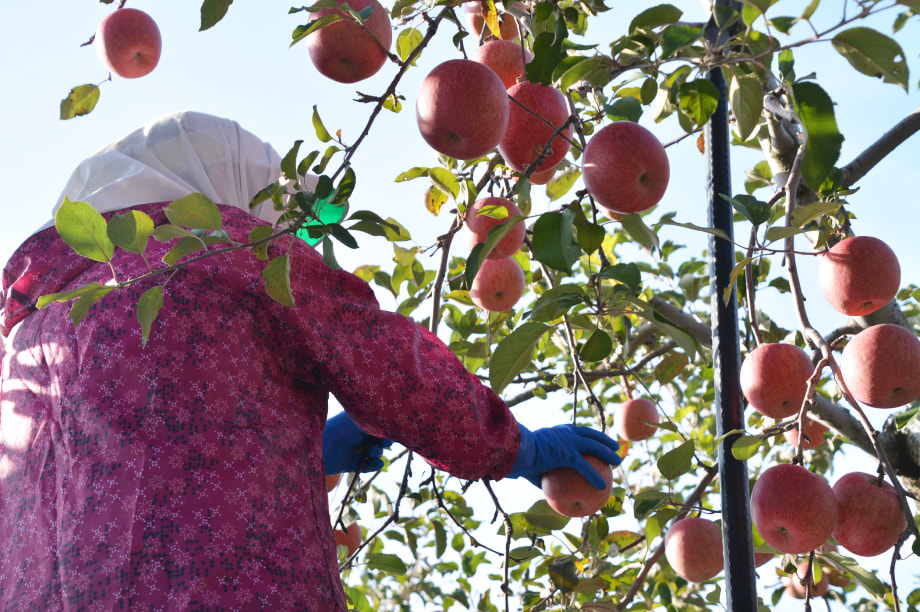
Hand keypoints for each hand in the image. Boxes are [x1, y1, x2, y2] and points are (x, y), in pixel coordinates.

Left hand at [322, 412, 392, 474]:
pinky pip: (368, 466)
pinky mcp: (352, 464)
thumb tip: (391, 423)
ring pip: (375, 453)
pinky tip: (376, 463)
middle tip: (386, 442)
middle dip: (385, 441)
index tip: (391, 433)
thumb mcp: (358, 422)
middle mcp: (358, 436)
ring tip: (374, 452)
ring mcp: (356, 450)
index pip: (378, 426)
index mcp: (359, 423)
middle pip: (379, 440)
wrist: (318, 448)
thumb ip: (374, 423)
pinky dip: (374, 465)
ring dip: (379, 452)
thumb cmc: (338, 429)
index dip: (386, 430)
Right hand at [506, 424, 620, 488]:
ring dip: (608, 453)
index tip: (598, 440)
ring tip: (618, 462)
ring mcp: (568, 441)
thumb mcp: (533, 463)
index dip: (590, 435)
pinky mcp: (568, 454)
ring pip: (594, 446)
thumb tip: (545, 490)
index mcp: (559, 432)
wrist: (516, 450)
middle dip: (605, 440)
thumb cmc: (521, 457)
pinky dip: (595, 477)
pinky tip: (602, 486)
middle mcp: (566, 433)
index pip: (579, 431)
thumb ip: (542, 474)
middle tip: (615, 447)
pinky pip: (585, 467)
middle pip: (591, 434)